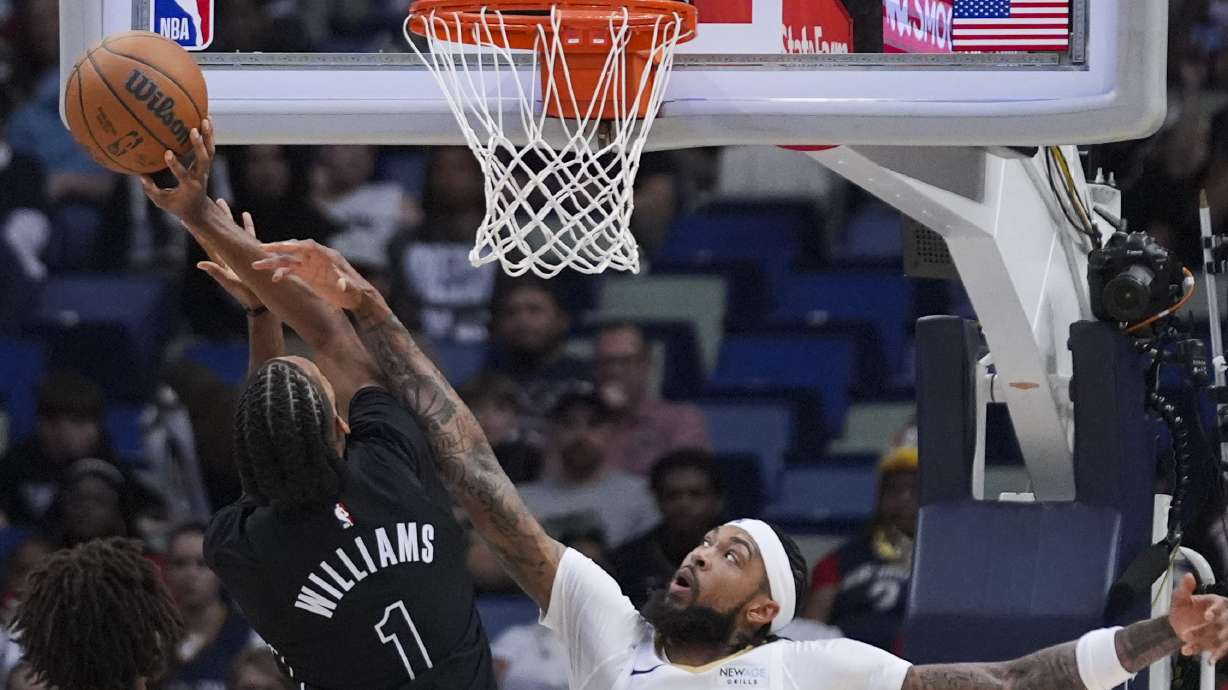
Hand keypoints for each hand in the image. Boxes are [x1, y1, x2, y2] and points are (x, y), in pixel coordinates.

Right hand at [138, 118, 215, 225]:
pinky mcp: (206, 165)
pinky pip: (210, 148)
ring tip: (206, 118)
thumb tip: (139, 174)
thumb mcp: (162, 202)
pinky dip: (209, 135)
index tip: (167, 153)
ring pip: (210, 151)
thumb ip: (151, 190)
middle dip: (199, 145)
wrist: (198, 210)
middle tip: (193, 129)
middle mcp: (200, 176)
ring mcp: (205, 170)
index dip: (175, 165)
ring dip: (209, 136)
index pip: (183, 175)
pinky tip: (207, 119)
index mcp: (189, 187)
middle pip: (203, 160)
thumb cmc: (177, 205)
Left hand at [196, 199, 261, 309]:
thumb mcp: (230, 283)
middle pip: (218, 230)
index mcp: (222, 260)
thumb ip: (217, 273)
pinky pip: (249, 235)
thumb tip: (201, 263)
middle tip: (204, 202)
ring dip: (228, 216)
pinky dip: (247, 225)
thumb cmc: (246, 295)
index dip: (197, 229)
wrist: (261, 302)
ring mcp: (241, 252)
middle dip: (212, 216)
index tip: (187, 217)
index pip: (207, 241)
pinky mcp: (252, 253)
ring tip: (223, 202)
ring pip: (232, 229)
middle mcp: (229, 254)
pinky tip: (245, 214)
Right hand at [251, 239, 370, 310]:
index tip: (282, 244)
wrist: (357, 298)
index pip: (309, 246)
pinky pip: (291, 271)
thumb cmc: (356, 291)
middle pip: (295, 249)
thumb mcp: (352, 288)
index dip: (295, 244)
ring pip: (288, 260)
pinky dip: (282, 274)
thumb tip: (341, 284)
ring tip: (257, 266)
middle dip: (278, 248)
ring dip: (273, 262)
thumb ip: (346, 284)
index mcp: (327, 256)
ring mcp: (311, 265)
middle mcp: (317, 258)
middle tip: (260, 248)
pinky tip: (274, 279)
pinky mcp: (307, 274)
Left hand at [1168, 573, 1227, 660]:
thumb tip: (1188, 576)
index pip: (1220, 606)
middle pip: (1222, 625)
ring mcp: (1224, 632)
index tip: (1207, 617)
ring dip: (1207, 644)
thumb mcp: (1180, 599)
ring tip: (1188, 648)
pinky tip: (1210, 661)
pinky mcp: (1221, 644)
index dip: (1215, 612)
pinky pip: (1221, 650)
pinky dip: (1216, 655)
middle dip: (1206, 631)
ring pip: (1221, 639)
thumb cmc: (1182, 610)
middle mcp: (1224, 618)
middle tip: (1187, 635)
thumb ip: (1184, 589)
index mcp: (1217, 603)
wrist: (1180, 627)